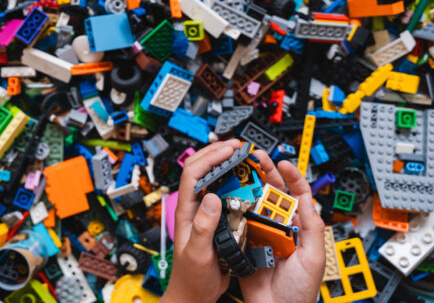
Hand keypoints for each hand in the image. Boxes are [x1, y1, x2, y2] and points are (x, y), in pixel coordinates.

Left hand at [161, 140, 241, 302]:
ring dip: (226, 164)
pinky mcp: (216, 219)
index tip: (229, 150)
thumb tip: (211, 198)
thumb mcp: (197, 254)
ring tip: (243, 156)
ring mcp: (205, 212)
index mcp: (187, 212)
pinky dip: (235, 182)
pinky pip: (224, 194)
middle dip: (217, 152)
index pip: (193, 173)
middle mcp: (195, 207)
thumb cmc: (192, 278)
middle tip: (238, 146)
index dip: (210, 157)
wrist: (194, 294)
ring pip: (212, 179)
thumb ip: (202, 227)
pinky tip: (246, 181)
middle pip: (201, 169)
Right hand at [239, 150, 324, 302]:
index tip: (284, 162)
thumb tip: (309, 200)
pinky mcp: (245, 242)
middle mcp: (279, 227)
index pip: (297, 194)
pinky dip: (234, 207)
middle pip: (273, 193)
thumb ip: (312, 228)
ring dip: (248, 186)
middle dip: (266, 172)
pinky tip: (230, 195)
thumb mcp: (314, 257)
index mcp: (299, 227)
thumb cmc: (299, 291)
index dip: (291, 176)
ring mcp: (261, 233)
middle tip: (256, 157)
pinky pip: (239, 221)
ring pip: (254, 203)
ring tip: (242, 170)